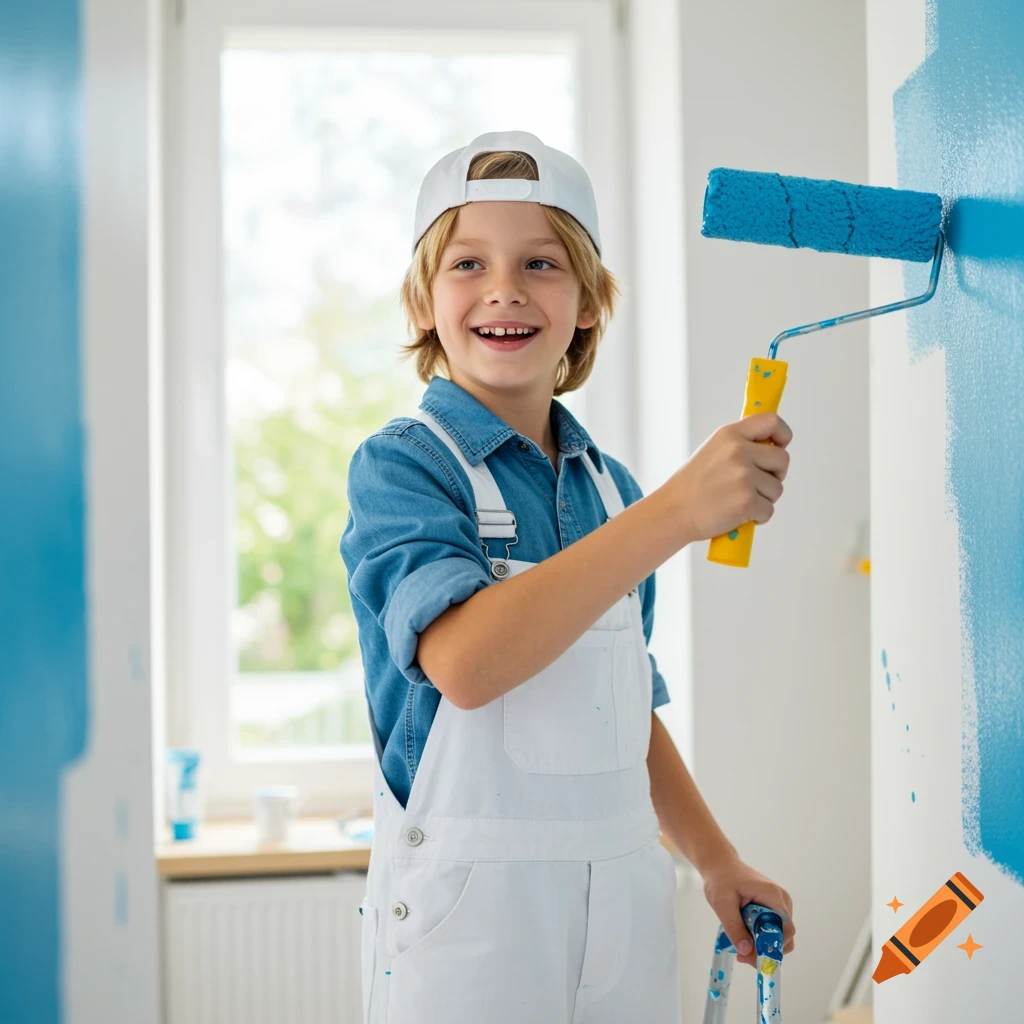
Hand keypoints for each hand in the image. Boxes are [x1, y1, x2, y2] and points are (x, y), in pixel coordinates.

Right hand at [658, 412, 792, 546]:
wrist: (673, 511)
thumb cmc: (692, 485)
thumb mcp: (713, 450)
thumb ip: (741, 444)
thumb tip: (771, 446)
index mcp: (730, 434)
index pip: (772, 421)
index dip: (782, 435)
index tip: (779, 446)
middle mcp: (739, 451)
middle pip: (782, 459)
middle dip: (775, 474)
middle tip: (756, 484)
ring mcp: (744, 476)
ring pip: (777, 488)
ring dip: (764, 498)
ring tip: (738, 500)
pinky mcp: (747, 501)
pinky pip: (769, 510)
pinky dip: (757, 516)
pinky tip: (737, 514)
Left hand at [701, 853, 795, 967]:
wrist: (720, 865)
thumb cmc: (720, 879)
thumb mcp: (722, 903)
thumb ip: (734, 927)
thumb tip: (747, 952)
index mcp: (773, 895)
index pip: (786, 929)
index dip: (773, 946)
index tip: (752, 955)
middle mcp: (782, 900)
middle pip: (784, 935)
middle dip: (765, 950)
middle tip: (742, 956)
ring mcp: (780, 904)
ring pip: (779, 935)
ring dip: (761, 946)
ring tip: (739, 946)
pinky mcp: (773, 908)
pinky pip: (773, 928)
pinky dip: (760, 937)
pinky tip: (743, 936)